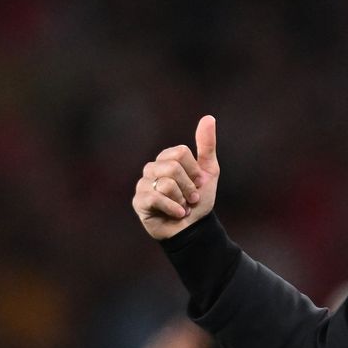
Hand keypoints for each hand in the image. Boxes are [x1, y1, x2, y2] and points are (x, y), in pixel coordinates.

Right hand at [133, 115, 220, 239]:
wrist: (194, 229)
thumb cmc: (199, 201)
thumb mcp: (208, 172)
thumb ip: (207, 146)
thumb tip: (209, 117)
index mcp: (166, 159)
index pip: (180, 152)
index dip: (194, 171)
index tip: (198, 184)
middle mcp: (152, 169)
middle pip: (173, 167)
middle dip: (189, 187)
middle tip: (191, 199)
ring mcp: (143, 185)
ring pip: (167, 183)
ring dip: (182, 200)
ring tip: (183, 207)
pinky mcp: (139, 202)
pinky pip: (157, 198)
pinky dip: (174, 208)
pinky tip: (178, 214)